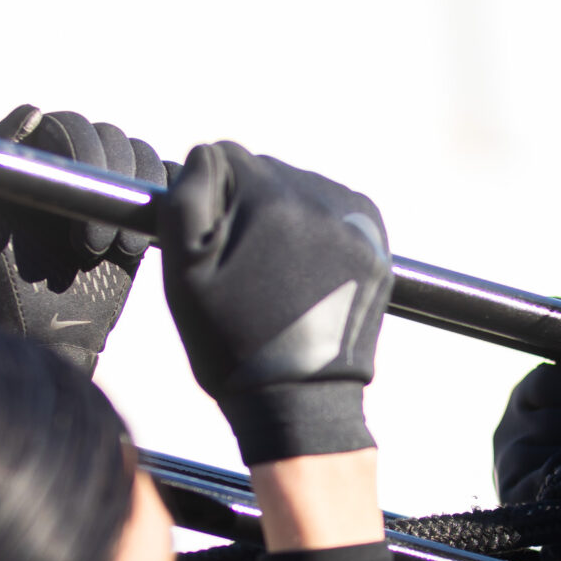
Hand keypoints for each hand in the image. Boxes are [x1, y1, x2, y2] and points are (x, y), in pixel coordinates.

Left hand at [0, 105, 168, 374]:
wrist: (39, 339)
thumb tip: (34, 109)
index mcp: (33, 158)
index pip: (69, 124)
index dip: (81, 150)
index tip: (73, 199)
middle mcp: (72, 167)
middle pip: (112, 137)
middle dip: (110, 184)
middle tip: (88, 245)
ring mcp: (108, 193)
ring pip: (142, 160)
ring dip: (135, 199)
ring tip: (114, 250)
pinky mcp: (138, 219)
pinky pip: (167, 189)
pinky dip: (165, 203)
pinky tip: (136, 245)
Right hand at [159, 142, 391, 462]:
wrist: (300, 403)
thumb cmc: (234, 344)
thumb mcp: (184, 273)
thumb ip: (188, 198)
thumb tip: (207, 157)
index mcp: (271, 198)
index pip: (225, 158)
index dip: (209, 200)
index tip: (214, 245)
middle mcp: (321, 199)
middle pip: (267, 172)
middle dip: (249, 208)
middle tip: (245, 270)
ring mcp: (356, 221)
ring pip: (301, 190)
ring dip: (284, 220)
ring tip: (276, 278)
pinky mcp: (376, 243)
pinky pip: (335, 213)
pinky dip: (317, 233)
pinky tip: (304, 274)